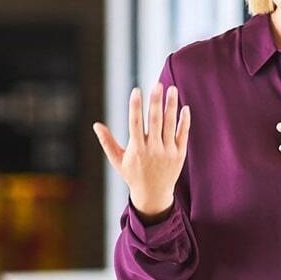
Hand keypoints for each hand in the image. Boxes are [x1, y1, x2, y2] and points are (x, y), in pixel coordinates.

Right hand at [93, 83, 190, 219]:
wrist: (154, 196)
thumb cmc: (133, 175)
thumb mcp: (118, 160)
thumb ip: (107, 142)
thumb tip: (96, 125)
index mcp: (136, 149)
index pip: (135, 123)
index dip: (135, 106)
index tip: (136, 90)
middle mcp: (152, 149)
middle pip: (154, 121)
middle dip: (155, 102)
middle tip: (157, 84)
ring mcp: (167, 152)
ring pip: (170, 125)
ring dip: (171, 106)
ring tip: (172, 89)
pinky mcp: (179, 154)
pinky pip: (183, 134)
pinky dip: (184, 121)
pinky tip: (185, 107)